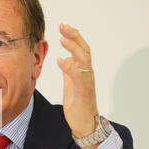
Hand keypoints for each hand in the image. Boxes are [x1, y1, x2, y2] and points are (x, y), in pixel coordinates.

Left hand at [56, 24, 98, 148]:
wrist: (84, 122)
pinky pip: (77, 76)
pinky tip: (60, 60)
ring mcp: (86, 81)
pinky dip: (69, 67)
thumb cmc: (78, 103)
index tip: (63, 26)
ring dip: (73, 47)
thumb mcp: (71, 84)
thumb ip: (69, 71)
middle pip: (84, 49)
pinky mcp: (83, 91)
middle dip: (74, 36)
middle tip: (63, 25)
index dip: (73, 36)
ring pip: (84, 60)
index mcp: (83, 70)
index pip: (81, 48)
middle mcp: (87, 73)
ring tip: (62, 38)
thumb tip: (66, 58)